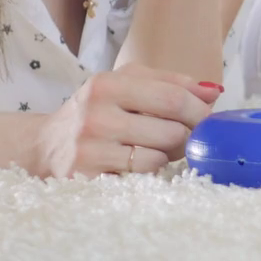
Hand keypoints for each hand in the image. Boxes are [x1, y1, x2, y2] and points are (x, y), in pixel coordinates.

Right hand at [23, 63, 220, 177]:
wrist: (45, 146)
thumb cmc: (96, 111)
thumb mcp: (125, 83)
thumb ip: (170, 82)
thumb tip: (214, 91)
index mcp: (108, 84)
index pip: (173, 97)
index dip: (199, 110)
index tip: (208, 117)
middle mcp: (96, 115)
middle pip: (172, 130)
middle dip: (189, 135)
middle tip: (188, 135)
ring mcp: (91, 149)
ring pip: (160, 157)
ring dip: (170, 155)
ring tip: (159, 147)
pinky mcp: (88, 178)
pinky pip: (141, 177)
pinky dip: (150, 171)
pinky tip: (141, 163)